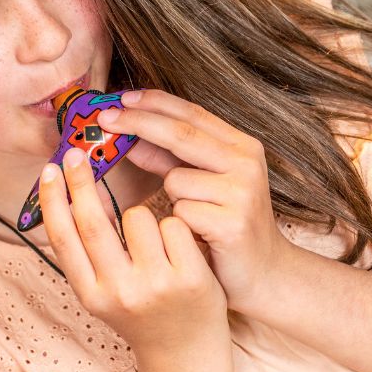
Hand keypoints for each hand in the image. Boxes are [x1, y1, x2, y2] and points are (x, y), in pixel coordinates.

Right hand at [39, 146, 229, 357]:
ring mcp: (156, 285)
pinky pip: (174, 224)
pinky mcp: (191, 279)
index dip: (53, 201)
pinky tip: (182, 251)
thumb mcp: (105, 292)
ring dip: (144, 216)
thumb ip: (90, 255)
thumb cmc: (142, 313)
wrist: (186, 355)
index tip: (49, 169)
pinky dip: (175, 228)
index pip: (63, 240)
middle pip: (94, 222)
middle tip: (77, 154)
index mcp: (91, 295)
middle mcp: (119, 292)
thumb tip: (73, 196)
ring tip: (155, 245)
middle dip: (82, 182)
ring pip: (140, 216)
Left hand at [96, 89, 291, 317]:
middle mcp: (246, 162)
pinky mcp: (231, 223)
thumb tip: (128, 135)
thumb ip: (172, 158)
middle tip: (105, 118)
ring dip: (171, 199)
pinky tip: (201, 238)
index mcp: (242, 146)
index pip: (192, 113)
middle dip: (138, 123)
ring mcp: (241, 192)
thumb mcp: (204, 183)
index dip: (154, 103)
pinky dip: (180, 225)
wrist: (266, 274)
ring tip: (196, 218)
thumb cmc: (227, 224)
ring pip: (175, 179)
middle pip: (180, 133)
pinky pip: (180, 212)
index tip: (120, 97)